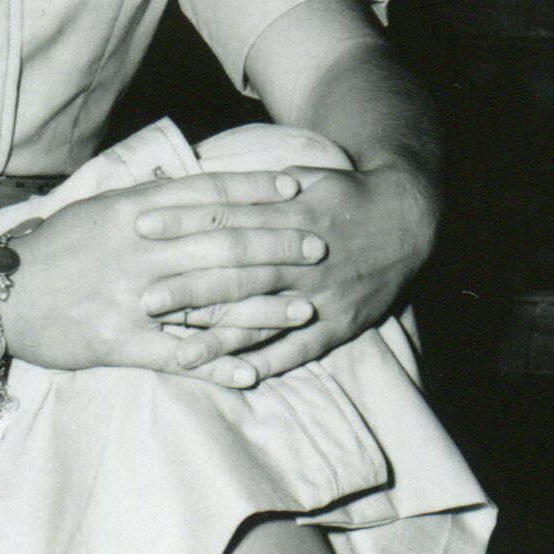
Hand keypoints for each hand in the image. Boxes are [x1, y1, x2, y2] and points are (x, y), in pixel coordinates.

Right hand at [0, 168, 330, 388]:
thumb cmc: (56, 248)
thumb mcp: (101, 209)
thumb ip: (151, 202)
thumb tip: (200, 188)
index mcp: (134, 211)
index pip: (207, 195)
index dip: (256, 192)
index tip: (298, 192)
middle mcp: (139, 250)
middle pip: (221, 245)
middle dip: (276, 247)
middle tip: (321, 249)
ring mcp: (131, 298)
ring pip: (209, 302)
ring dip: (262, 308)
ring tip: (306, 309)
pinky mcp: (118, 342)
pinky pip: (177, 355)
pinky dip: (218, 365)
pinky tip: (254, 371)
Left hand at [133, 161, 437, 380]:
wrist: (410, 220)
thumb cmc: (346, 194)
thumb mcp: (307, 175)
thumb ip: (259, 185)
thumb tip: (203, 177)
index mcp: (292, 213)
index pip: (228, 217)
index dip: (184, 222)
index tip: (142, 225)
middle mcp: (304, 258)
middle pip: (239, 273)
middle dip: (191, 287)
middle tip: (144, 299)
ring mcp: (323, 295)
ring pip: (265, 318)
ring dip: (222, 338)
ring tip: (180, 354)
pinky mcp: (340, 323)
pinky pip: (300, 349)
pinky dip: (269, 362)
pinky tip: (236, 377)